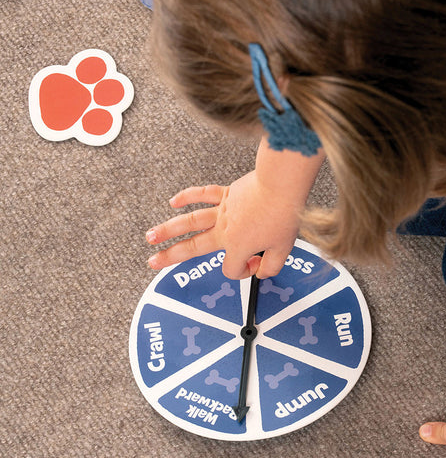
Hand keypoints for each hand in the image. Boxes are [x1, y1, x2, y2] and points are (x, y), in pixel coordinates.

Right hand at [146, 170, 302, 278]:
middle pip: (192, 247)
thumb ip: (271, 266)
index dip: (244, 271)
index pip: (232, 268)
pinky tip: (174, 202)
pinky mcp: (226, 194)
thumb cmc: (283, 213)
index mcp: (238, 245)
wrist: (281, 186)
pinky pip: (202, 194)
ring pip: (189, 222)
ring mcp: (222, 211)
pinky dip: (187, 197)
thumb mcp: (283, 249)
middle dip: (170, 256)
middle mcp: (225, 229)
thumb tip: (262, 271)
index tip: (256, 263)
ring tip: (151, 236)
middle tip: (154, 261)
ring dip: (167, 229)